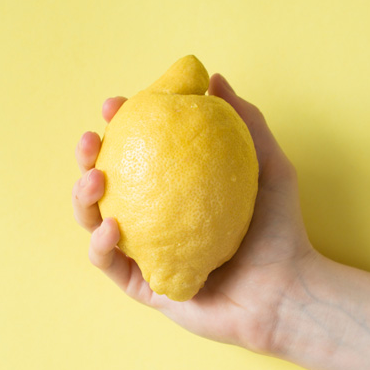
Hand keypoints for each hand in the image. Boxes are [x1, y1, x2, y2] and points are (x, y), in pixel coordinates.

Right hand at [72, 74, 316, 352]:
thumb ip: (245, 122)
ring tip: (94, 178)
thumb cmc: (281, 231)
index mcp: (175, 191)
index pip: (137, 153)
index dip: (119, 126)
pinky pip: (109, 265)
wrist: (286, 290)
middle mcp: (155, 220)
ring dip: (82, 198)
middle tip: (90, 139)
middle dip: (86, 157)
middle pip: (105, 185)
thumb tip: (214, 79)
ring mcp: (146, 253)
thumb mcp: (269, 165)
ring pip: (94, 223)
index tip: (115, 104)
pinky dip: (100, 244)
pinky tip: (112, 225)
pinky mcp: (144, 287)